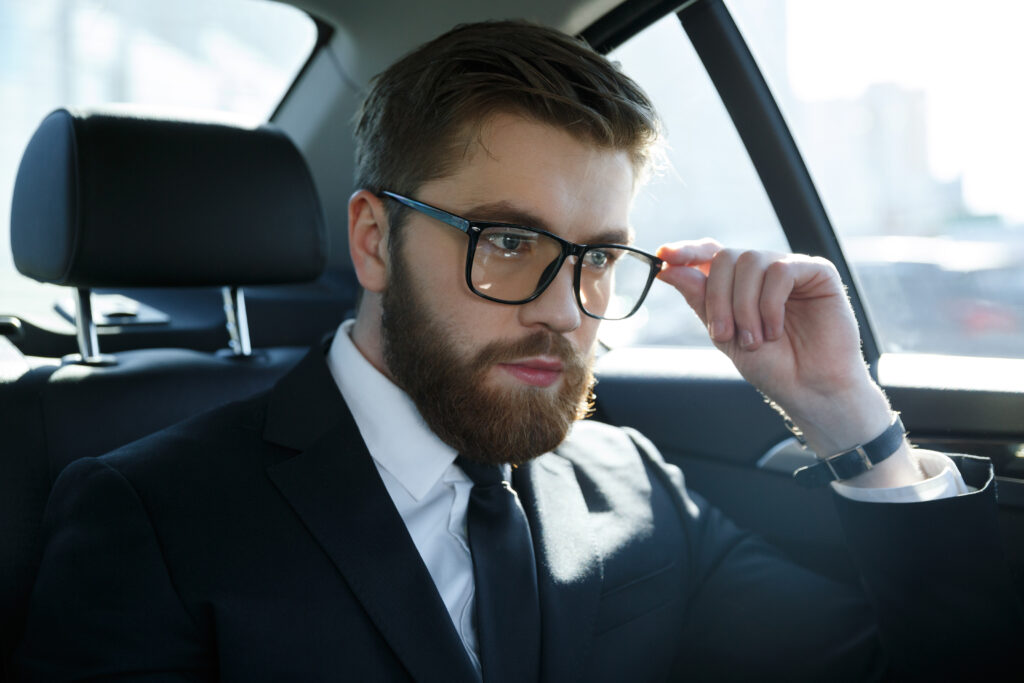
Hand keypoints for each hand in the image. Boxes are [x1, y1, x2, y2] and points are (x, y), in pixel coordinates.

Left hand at [655, 239, 894, 459]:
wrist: (809, 390)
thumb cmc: (772, 366)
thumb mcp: (724, 334)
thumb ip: (700, 299)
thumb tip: (668, 269)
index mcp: (739, 284)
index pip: (709, 254)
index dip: (687, 252)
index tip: (663, 257)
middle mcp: (763, 271)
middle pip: (725, 257)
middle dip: (717, 297)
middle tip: (724, 336)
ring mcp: (790, 269)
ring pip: (749, 261)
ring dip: (743, 306)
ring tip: (754, 340)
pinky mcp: (817, 272)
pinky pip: (780, 270)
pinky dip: (770, 303)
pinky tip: (775, 330)